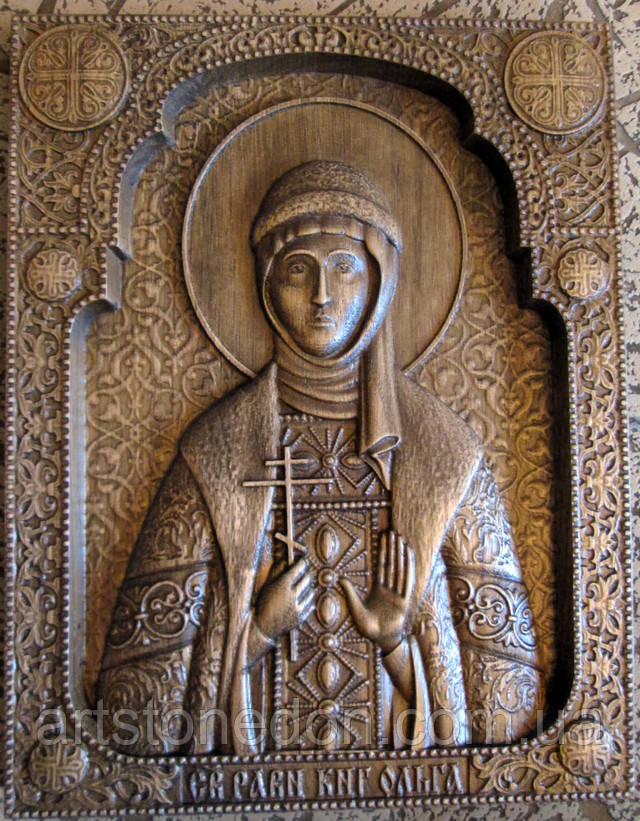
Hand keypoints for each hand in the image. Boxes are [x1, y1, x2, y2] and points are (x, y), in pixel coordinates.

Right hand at [254, 558, 313, 640]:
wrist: (262, 628)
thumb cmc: (262, 605)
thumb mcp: (266, 586)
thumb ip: (276, 572)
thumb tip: (284, 561)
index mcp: (282, 586)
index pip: (298, 569)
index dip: (302, 564)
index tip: (304, 562)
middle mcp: (291, 596)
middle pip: (307, 579)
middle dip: (307, 574)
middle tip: (306, 572)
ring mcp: (297, 608)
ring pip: (311, 592)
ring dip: (310, 587)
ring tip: (306, 584)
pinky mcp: (300, 618)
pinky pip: (310, 606)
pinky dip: (309, 600)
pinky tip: (307, 597)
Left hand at [340, 532, 414, 654]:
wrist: (381, 641)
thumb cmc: (367, 627)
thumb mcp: (355, 608)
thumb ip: (349, 593)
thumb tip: (340, 578)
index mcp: (377, 590)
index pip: (380, 566)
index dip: (381, 552)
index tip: (382, 538)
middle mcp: (388, 589)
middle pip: (390, 564)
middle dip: (391, 548)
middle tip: (392, 532)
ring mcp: (397, 594)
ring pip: (399, 569)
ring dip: (399, 554)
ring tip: (400, 539)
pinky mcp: (404, 601)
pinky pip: (407, 581)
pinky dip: (408, 568)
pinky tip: (408, 556)